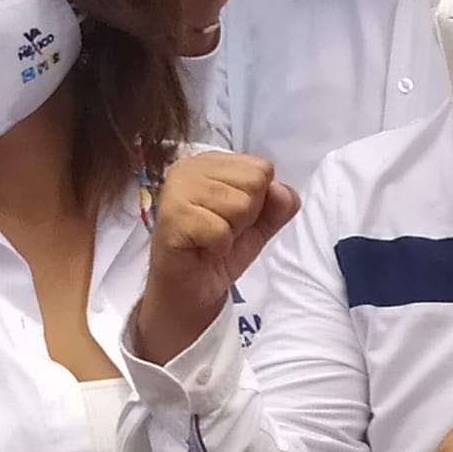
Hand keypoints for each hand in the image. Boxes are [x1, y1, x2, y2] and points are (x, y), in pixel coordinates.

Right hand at [136, 152, 299, 363]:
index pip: (262, 168)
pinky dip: (219, 246)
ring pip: (239, 204)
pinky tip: (202, 248)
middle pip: (254, 182)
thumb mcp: (262, 222)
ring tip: (212, 238)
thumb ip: (280, 203)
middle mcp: (190, 168)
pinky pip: (220, 229)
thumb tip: (281, 190)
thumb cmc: (221, 249)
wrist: (193, 290)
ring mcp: (176, 190)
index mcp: (212, 162)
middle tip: (222, 229)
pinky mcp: (170, 217)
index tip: (234, 216)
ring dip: (232, 231)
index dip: (259, 200)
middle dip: (247, 215)